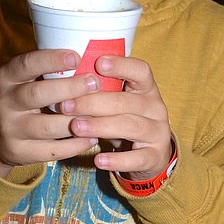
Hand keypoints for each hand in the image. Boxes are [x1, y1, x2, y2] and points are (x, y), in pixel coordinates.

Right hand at [0, 49, 102, 176]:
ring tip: (100, 114)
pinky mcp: (19, 151)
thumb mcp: (22, 79)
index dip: (51, 60)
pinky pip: (51, 151)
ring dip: (76, 121)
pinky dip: (74, 145)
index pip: (26, 64)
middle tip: (95, 83)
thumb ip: (46, 70)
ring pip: (46, 126)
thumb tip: (89, 56)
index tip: (77, 56)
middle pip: (37, 94)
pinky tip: (92, 138)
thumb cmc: (19, 99)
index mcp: (6, 77)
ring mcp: (10, 129)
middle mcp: (5, 102)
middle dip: (68, 88)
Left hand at [63, 55, 172, 179]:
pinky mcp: (155, 157)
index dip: (122, 65)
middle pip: (127, 102)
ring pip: (131, 127)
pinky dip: (117, 160)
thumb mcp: (117, 103)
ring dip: (101, 126)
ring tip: (76, 128)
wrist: (150, 156)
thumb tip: (64, 82)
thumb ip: (100, 92)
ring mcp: (158, 133)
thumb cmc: (125, 121)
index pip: (141, 71)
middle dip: (94, 103)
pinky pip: (137, 158)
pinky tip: (98, 160)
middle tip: (66, 105)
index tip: (99, 63)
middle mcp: (156, 108)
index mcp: (147, 89)